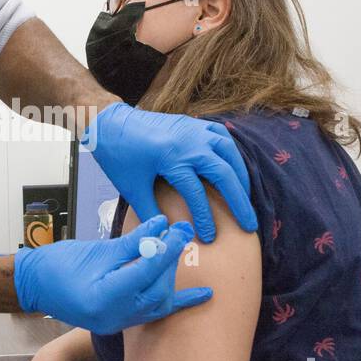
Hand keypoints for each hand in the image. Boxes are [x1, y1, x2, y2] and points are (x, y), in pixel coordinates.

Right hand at [13, 215, 208, 335]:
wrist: (35, 286)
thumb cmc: (57, 265)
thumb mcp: (97, 250)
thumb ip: (132, 242)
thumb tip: (161, 226)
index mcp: (103, 298)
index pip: (145, 273)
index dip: (167, 250)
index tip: (181, 231)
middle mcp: (114, 317)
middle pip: (157, 290)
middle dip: (170, 261)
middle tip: (180, 234)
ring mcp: (118, 323)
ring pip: (159, 303)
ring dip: (171, 276)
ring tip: (173, 250)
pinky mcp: (122, 321)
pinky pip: (155, 312)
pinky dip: (178, 302)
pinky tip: (205, 295)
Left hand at [82, 102, 257, 242]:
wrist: (110, 123)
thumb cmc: (118, 156)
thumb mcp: (132, 188)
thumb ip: (151, 213)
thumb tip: (166, 237)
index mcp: (172, 158)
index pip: (197, 194)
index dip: (205, 218)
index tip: (210, 237)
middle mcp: (189, 142)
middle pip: (224, 173)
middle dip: (239, 202)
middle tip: (249, 225)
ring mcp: (194, 130)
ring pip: (229, 152)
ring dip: (241, 176)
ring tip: (246, 198)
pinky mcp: (193, 124)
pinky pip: (222, 135)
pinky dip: (232, 152)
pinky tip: (235, 168)